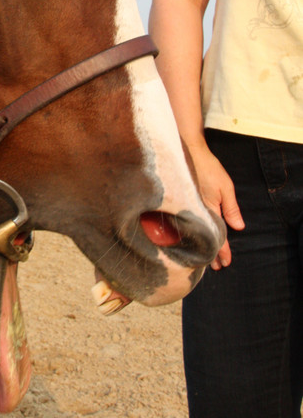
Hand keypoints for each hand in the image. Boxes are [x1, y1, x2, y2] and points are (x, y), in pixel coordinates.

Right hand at [189, 143, 243, 268]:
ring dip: (199, 245)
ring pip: (193, 233)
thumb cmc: (206, 166)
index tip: (225, 263)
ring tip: (202, 258)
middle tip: (215, 267)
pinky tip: (188, 239)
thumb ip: (231, 208)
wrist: (185, 150)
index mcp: (208, 209)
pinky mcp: (178, 203)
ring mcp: (185, 208)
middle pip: (204, 238)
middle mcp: (195, 212)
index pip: (217, 235)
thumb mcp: (225, 185)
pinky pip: (184, 224)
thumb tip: (238, 227)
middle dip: (210, 252)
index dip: (222, 250)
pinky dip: (188, 234)